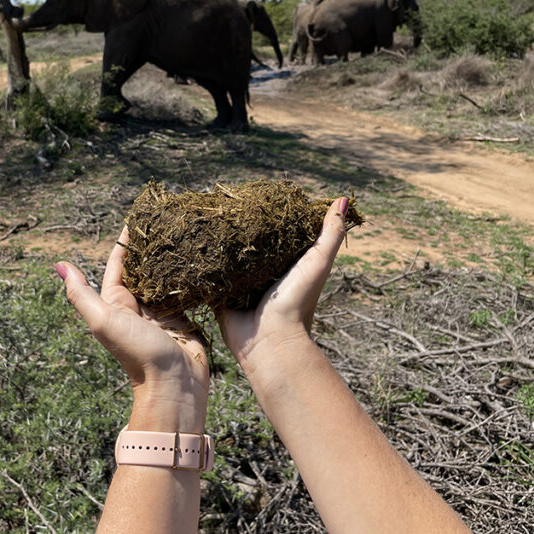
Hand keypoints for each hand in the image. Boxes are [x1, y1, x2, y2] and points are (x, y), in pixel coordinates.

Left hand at [57, 227, 208, 433]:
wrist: (173, 386)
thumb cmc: (135, 353)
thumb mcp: (103, 320)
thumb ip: (81, 293)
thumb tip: (58, 264)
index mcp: (115, 303)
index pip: (119, 264)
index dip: (126, 242)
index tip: (137, 217)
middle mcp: (137, 305)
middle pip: (143, 268)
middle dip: (151, 246)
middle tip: (165, 219)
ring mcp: (161, 311)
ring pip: (164, 276)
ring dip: (171, 257)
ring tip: (183, 233)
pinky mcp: (184, 317)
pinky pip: (184, 289)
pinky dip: (188, 274)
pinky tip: (198, 258)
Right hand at [217, 197, 348, 374]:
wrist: (270, 342)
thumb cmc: (299, 302)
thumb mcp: (318, 261)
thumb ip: (330, 233)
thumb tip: (343, 198)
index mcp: (285, 262)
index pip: (275, 230)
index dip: (268, 212)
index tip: (255, 191)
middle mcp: (261, 271)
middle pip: (248, 242)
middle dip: (237, 226)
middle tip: (223, 202)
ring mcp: (239, 283)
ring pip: (225, 256)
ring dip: (216, 242)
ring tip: (202, 219)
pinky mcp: (219, 294)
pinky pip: (206, 275)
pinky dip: (200, 263)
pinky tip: (190, 243)